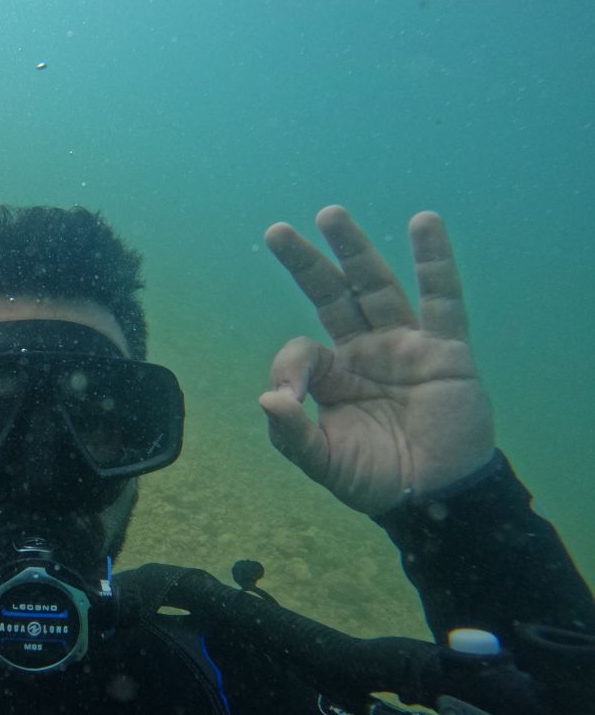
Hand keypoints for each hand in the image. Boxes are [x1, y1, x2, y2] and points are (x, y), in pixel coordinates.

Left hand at [259, 206, 493, 514]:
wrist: (434, 499)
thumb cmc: (376, 480)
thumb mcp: (323, 462)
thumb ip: (292, 434)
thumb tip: (268, 398)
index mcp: (334, 376)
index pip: (303, 349)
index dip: (290, 368)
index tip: (287, 398)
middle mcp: (366, 352)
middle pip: (331, 296)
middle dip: (306, 264)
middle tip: (275, 231)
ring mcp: (406, 346)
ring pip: (377, 287)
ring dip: (354, 250)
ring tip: (331, 215)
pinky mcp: (446, 351)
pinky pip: (442, 299)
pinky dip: (435, 261)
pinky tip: (425, 223)